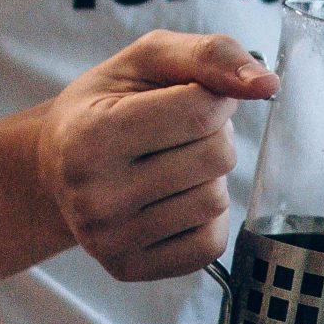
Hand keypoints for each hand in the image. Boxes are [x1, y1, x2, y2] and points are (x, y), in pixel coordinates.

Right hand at [35, 31, 277, 280]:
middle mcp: (94, 196)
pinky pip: (210, 244)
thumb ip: (210, 55)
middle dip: (213, 135)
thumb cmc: (107, 103)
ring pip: (216, 201)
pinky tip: (173, 200)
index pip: (201, 112)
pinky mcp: (128, 268)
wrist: (56, 165)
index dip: (214, 97)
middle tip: (175, 134)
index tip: (192, 95)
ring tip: (171, 163)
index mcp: (90, 136)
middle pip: (216, 158)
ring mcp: (108, 240)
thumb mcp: (147, 59)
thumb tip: (267, 83)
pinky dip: (206, 218)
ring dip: (209, 176)